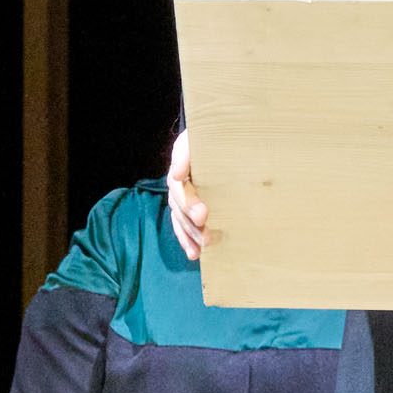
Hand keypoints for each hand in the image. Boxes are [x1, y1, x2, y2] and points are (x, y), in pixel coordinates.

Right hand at [166, 131, 207, 258]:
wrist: (215, 138)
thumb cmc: (209, 137)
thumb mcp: (196, 139)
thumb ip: (186, 153)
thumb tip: (177, 173)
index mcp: (180, 166)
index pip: (178, 186)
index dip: (188, 202)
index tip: (202, 215)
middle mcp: (177, 184)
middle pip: (179, 206)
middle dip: (192, 222)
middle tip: (206, 233)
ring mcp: (181, 197)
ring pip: (180, 219)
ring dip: (190, 235)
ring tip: (203, 247)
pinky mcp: (189, 208)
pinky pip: (183, 226)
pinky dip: (187, 241)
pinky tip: (194, 254)